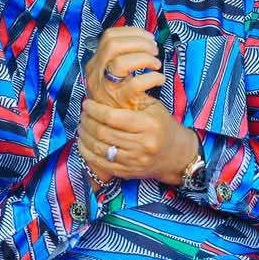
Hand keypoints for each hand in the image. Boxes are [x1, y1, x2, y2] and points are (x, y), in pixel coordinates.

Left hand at [78, 96, 198, 185]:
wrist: (176, 155)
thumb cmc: (162, 125)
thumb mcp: (153, 107)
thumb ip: (131, 98)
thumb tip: (104, 87)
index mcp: (148, 125)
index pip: (112, 117)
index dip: (95, 110)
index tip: (87, 104)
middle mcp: (142, 144)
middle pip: (103, 132)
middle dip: (87, 121)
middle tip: (83, 114)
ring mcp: (134, 160)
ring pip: (99, 148)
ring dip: (84, 136)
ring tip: (82, 126)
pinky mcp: (128, 172)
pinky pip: (101, 163)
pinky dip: (87, 152)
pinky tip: (83, 142)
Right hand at [84, 26, 163, 109]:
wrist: (120, 126)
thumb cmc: (121, 96)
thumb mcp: (112, 75)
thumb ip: (120, 57)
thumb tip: (142, 38)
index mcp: (95, 64)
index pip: (108, 36)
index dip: (132, 32)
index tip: (148, 38)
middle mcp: (96, 74)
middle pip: (112, 45)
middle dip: (139, 42)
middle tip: (154, 50)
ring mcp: (106, 88)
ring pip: (121, 62)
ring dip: (145, 59)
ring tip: (156, 65)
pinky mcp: (120, 101)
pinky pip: (137, 83)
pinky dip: (153, 78)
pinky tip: (160, 80)